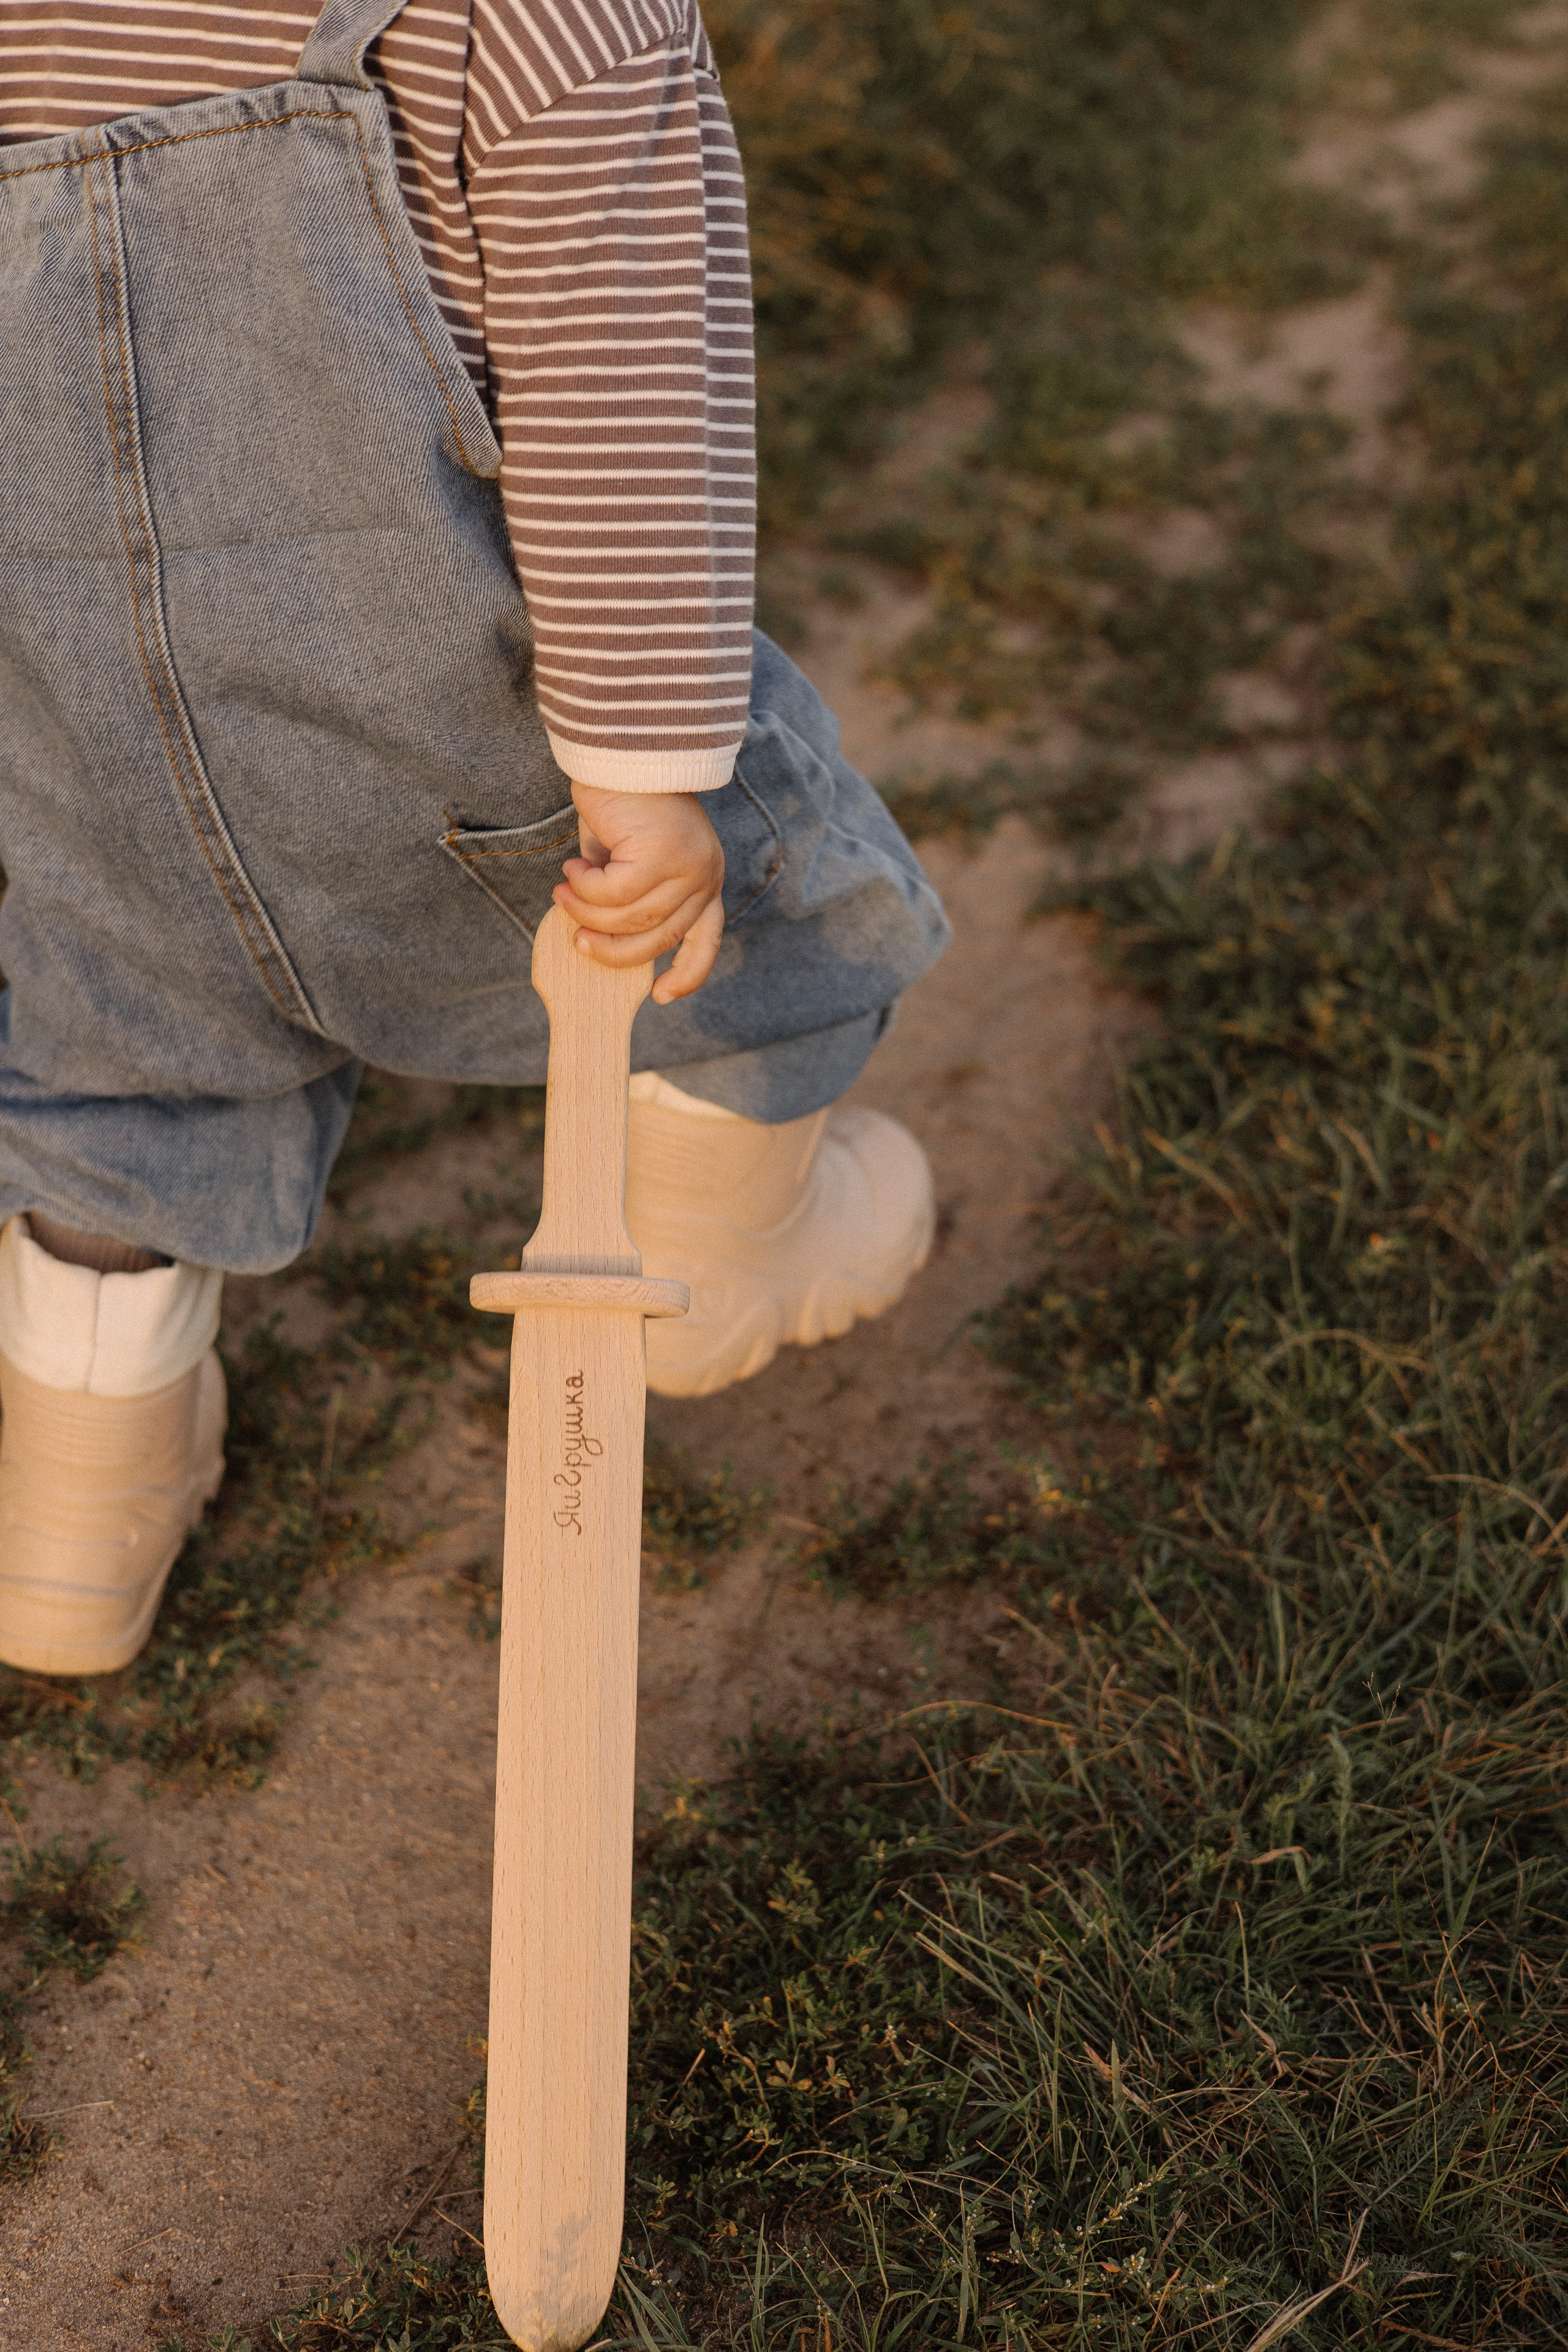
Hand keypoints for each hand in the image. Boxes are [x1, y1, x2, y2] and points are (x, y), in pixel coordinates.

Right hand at [553, 783, 724, 1003]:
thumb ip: (626, 899)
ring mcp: (689, 866)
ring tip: (564, 890)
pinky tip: (573, 866)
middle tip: (577, 940)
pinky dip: (585, 887)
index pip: (705, 942)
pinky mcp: (662, 854)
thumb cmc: (623, 805)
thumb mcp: (629, 861)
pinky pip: (614, 893)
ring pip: (632, 918)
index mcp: (705, 883)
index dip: (687, 975)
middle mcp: (705, 877)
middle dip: (612, 949)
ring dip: (588, 912)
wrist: (623, 751)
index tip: (661, 996)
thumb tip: (597, 941)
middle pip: (658, 939)